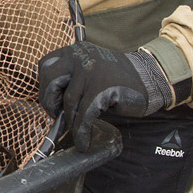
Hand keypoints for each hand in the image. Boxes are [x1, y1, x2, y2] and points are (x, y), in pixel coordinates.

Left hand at [38, 42, 173, 149]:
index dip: (44, 87)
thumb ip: (69, 78)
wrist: (148, 80)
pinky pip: (84, 114)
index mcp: (73, 50)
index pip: (45, 66)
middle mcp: (80, 56)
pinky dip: (82, 131)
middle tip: (58, 116)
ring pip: (69, 102)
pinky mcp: (102, 87)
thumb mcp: (88, 69)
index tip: (51, 102)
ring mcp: (91, 70)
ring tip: (78, 131)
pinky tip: (84, 141)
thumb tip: (49, 103)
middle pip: (51, 81)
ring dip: (71, 122)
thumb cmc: (114, 80)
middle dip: (50, 103)